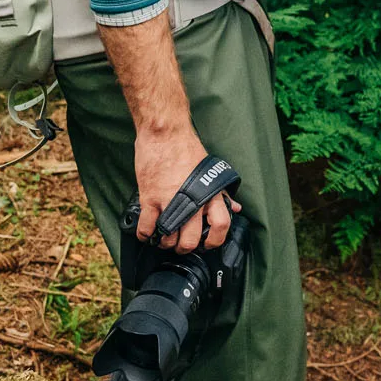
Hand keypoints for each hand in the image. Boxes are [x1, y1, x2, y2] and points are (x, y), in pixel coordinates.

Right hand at [134, 128, 240, 253]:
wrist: (164, 133)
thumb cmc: (187, 148)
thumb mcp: (209, 171)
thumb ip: (222, 193)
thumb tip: (235, 208)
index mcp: (209, 194)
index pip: (221, 226)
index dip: (214, 241)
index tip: (206, 244)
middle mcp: (191, 201)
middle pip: (191, 240)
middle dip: (185, 247)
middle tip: (180, 244)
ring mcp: (169, 201)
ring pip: (168, 239)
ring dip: (165, 242)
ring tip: (163, 237)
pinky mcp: (150, 198)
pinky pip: (146, 228)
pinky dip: (145, 235)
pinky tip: (147, 232)